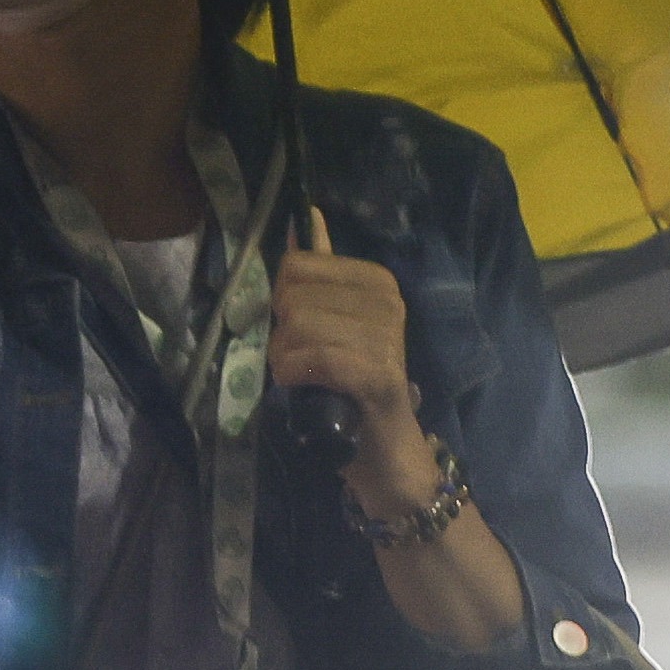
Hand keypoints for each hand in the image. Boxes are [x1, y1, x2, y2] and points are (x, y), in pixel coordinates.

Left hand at [270, 212, 437, 494]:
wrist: (384, 451)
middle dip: (280, 334)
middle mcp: (388, 302)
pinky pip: (314, 359)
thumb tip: (303, 218)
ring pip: (297, 327)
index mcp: (377, 280)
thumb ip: (319, 275)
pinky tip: (300, 388)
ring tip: (301, 378)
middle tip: (299, 361)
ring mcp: (388, 338)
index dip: (281, 299)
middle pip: (292, 296)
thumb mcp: (332, 322)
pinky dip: (293, 375)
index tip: (297, 329)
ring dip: (283, 360)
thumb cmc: (350, 386)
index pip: (297, 265)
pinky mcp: (380, 375)